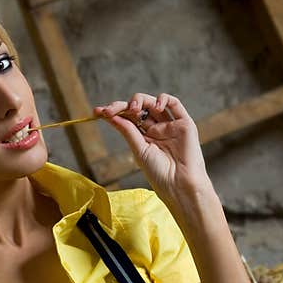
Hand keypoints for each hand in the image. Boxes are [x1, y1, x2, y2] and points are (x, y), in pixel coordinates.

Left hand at [95, 92, 209, 201]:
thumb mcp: (138, 150)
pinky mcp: (184, 123)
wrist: (180, 184)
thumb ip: (128, 131)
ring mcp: (169, 125)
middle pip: (138, 109)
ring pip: (153, 103)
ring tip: (133, 108)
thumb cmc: (160, 173)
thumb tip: (111, 116)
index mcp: (144, 137)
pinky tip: (156, 106)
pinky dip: (163, 99)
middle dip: (122, 106)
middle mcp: (156, 129)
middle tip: (110, 110)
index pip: (126, 119)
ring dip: (140, 100)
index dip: (113, 113)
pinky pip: (174, 103)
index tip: (97, 112)